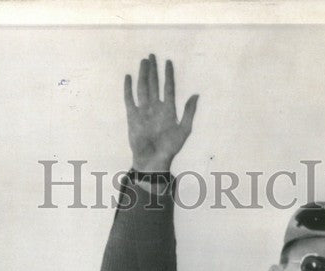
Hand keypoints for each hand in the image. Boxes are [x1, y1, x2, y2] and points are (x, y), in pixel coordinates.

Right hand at [124, 55, 197, 171]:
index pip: (168, 88)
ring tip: (143, 62)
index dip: (169, 75)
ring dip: (143, 75)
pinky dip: (128, 88)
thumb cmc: (170, 148)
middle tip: (152, 55)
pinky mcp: (133, 116)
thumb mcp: (184, 130)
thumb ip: (188, 112)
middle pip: (154, 84)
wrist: (153, 160)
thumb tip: (196, 95)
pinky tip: (128, 77)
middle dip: (153, 70)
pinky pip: (130, 99)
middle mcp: (156, 108)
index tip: (168, 61)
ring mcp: (144, 111)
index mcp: (168, 110)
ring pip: (143, 88)